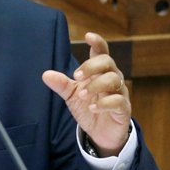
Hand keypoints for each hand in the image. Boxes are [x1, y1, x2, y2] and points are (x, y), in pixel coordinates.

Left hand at [42, 32, 130, 155]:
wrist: (100, 133)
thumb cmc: (88, 108)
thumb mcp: (71, 96)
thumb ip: (61, 84)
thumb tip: (45, 75)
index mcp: (100, 72)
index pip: (102, 52)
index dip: (97, 43)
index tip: (88, 36)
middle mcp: (112, 79)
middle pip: (108, 63)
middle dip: (92, 66)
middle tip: (76, 77)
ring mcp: (120, 93)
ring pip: (114, 80)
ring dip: (96, 85)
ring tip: (82, 95)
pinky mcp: (124, 109)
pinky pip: (119, 101)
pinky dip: (104, 103)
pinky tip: (92, 108)